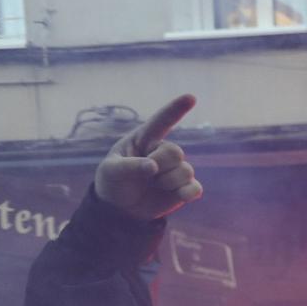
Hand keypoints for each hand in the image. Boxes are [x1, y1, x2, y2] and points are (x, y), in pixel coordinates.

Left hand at [94, 95, 201, 220]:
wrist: (121, 208)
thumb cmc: (113, 182)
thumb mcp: (111, 171)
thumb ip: (130, 166)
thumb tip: (153, 167)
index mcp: (144, 139)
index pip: (161, 122)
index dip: (175, 109)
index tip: (191, 97)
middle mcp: (162, 151)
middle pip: (175, 152)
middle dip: (161, 166)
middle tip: (147, 176)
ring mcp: (175, 169)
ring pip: (185, 171)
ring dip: (167, 183)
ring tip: (153, 186)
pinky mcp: (185, 187)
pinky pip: (195, 188)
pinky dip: (185, 193)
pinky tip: (175, 195)